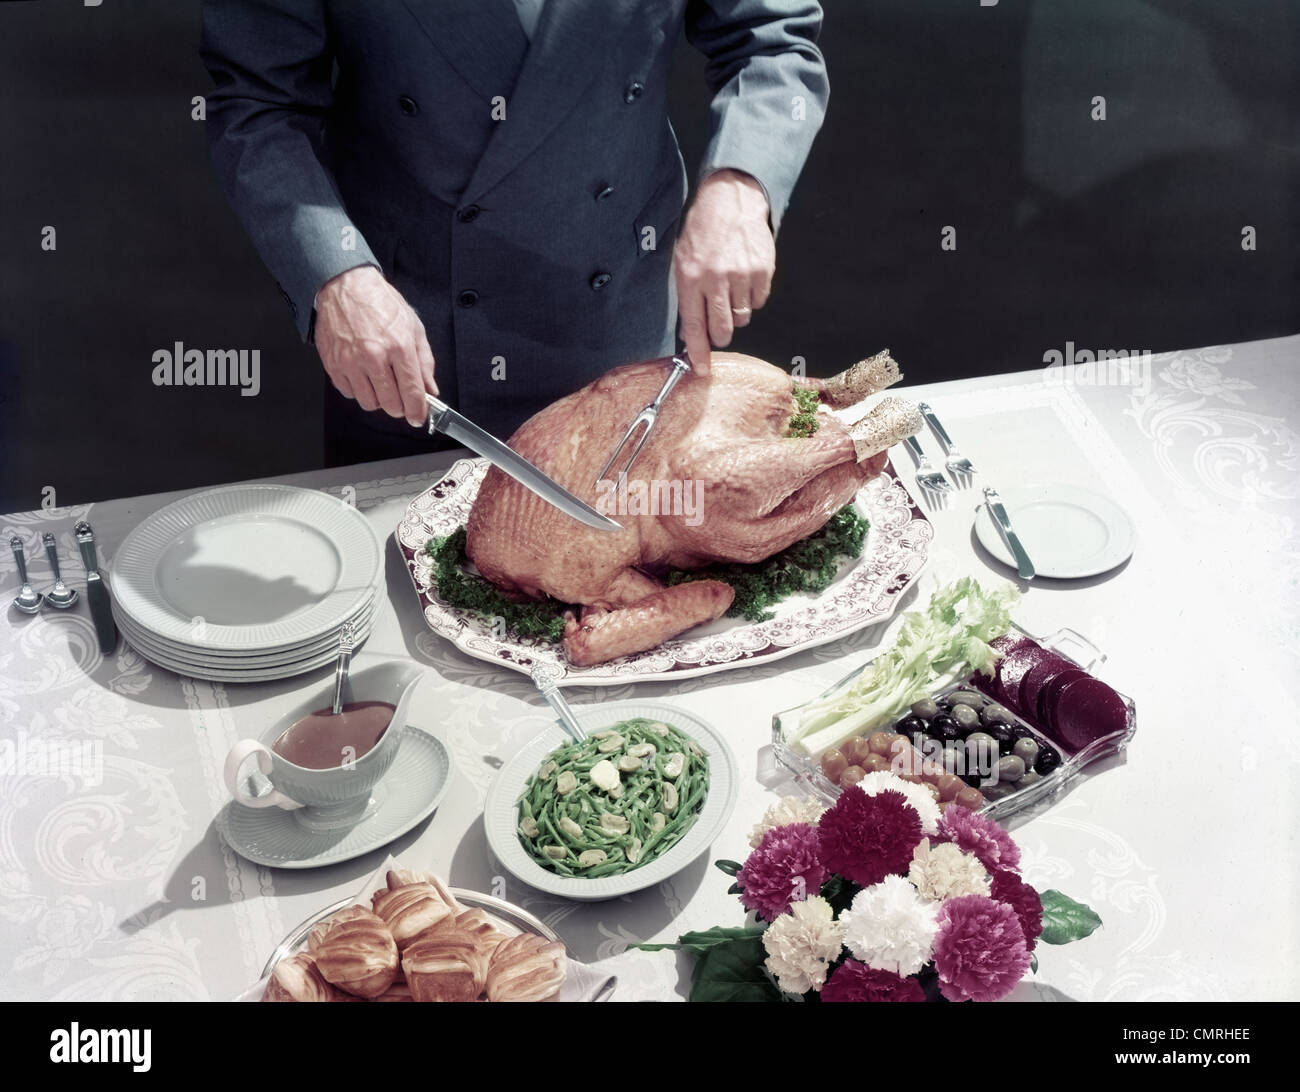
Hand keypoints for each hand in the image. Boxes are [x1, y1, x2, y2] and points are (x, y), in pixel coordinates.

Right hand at [313, 265, 437, 426]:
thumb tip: (430, 388)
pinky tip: (363, 375)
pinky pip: (349, 393)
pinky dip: (358, 390)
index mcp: (399, 346)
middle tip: (401, 398)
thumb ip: (424, 361)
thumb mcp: (413, 326)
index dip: (418, 411)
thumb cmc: (379, 302)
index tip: (418, 417)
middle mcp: (374, 357)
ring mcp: (351, 362)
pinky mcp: (333, 364)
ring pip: (369, 403)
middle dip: (400, 407)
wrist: (345, 286)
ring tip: (380, 383)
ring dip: (378, 400)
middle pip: (391, 404)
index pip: (412, 393)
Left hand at [673, 169, 774, 375]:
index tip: (702, 370)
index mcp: (691, 278)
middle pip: (722, 329)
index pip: (694, 326)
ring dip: (737, 311)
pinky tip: (744, 278)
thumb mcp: (683, 260)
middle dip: (720, 334)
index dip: (698, 352)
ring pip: (743, 317)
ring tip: (731, 288)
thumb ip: (687, 296)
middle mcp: (716, 279)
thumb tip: (691, 332)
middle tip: (719, 324)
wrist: (730, 198)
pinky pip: (759, 301)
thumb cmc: (702, 231)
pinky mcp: (762, 270)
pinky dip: (752, 297)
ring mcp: (742, 275)